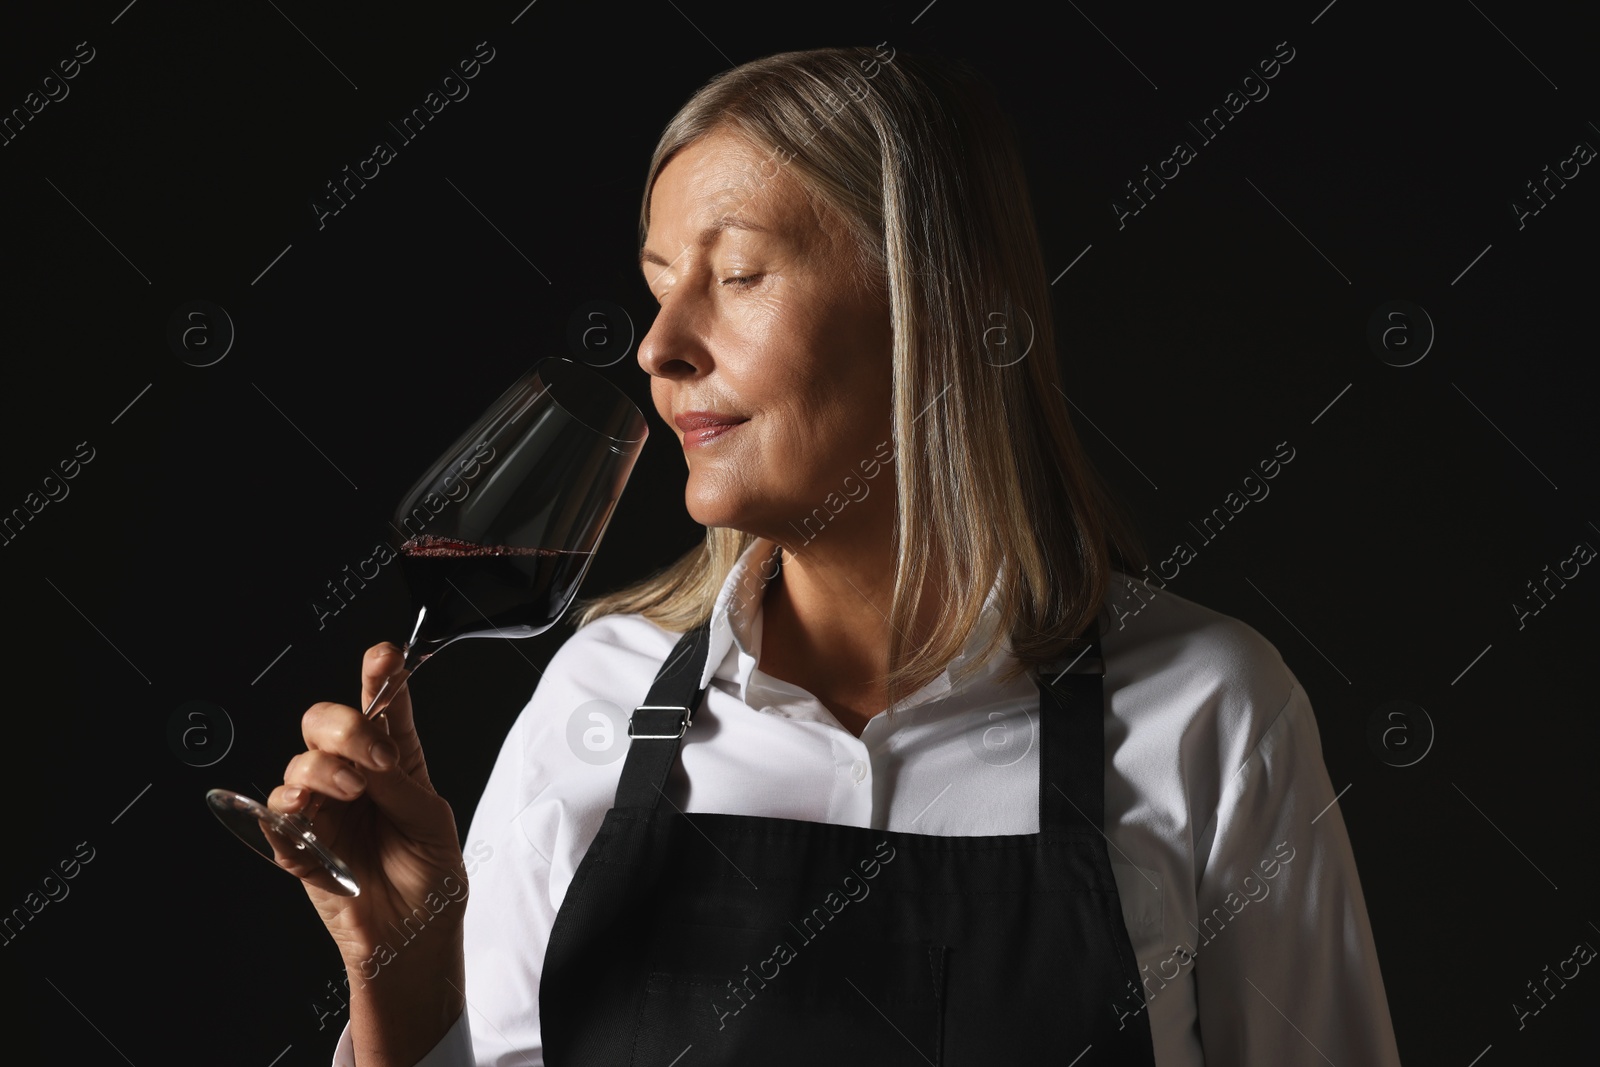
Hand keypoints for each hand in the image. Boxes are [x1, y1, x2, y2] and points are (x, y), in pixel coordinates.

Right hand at [266, 643, 465, 971]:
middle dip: (345, 726)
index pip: (382, 708)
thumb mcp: (432, 822)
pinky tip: (310, 816)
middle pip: (324, 723)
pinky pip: (275, 815)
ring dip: (325, 769)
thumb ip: (401, 784)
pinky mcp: (298, 845)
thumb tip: (371, 752)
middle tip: (376, 755)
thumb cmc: (431, 879)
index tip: (383, 656)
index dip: (380, 678)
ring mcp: (323, 809)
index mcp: (394, 763)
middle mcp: (353, 778)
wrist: (413, 938)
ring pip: (299, 763)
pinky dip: (289, 809)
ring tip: (354, 793)